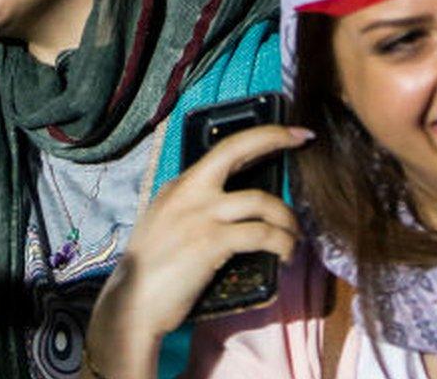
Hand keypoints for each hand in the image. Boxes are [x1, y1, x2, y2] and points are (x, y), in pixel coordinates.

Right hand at [87, 125, 309, 363]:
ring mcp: (201, 215)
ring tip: (295, 238)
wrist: (133, 303)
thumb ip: (192, 209)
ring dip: (288, 219)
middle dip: (273, 138)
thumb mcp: (165, 224)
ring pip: (261, 201)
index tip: (286, 133)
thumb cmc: (152, 271)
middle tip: (303, 137)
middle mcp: (189, 192)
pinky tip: (285, 255)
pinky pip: (261, 235)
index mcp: (179, 186)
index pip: (222, 150)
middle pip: (235, 149)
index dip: (258, 137)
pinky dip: (281, 243)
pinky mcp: (212, 242)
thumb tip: (230, 208)